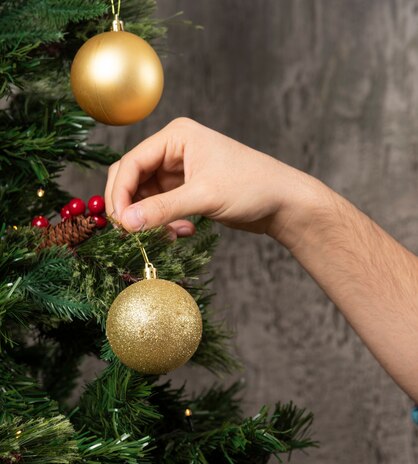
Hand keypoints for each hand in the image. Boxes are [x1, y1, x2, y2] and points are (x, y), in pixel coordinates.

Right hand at [105, 117, 330, 246]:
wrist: (283, 202)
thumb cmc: (251, 187)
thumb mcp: (203, 197)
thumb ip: (162, 209)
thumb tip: (126, 223)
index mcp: (175, 137)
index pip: (131, 163)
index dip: (120, 194)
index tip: (121, 224)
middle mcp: (174, 150)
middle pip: (133, 179)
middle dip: (132, 207)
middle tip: (134, 234)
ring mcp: (179, 170)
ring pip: (146, 196)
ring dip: (152, 219)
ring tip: (171, 235)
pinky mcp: (187, 189)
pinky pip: (161, 207)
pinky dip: (166, 222)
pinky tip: (184, 231)